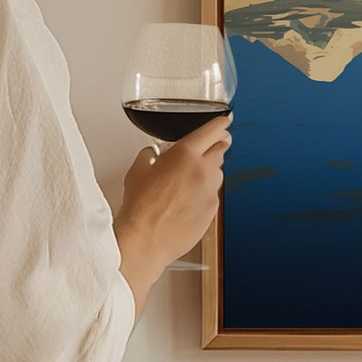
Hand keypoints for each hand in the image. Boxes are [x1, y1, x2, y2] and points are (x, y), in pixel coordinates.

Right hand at [114, 114, 231, 314]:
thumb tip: (152, 154)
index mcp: (185, 154)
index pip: (212, 131)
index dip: (220, 124)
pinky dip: (204, 194)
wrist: (146, 239)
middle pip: (220, 150)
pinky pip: (213, 196)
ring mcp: (211, 192)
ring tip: (188, 181)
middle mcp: (203, 171)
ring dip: (208, 172)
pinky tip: (187, 201)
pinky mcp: (212, 211)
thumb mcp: (137, 170)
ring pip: (217, 174)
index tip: (224, 122)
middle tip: (208, 148)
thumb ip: (149, 155)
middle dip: (215, 147)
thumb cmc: (140, 206)